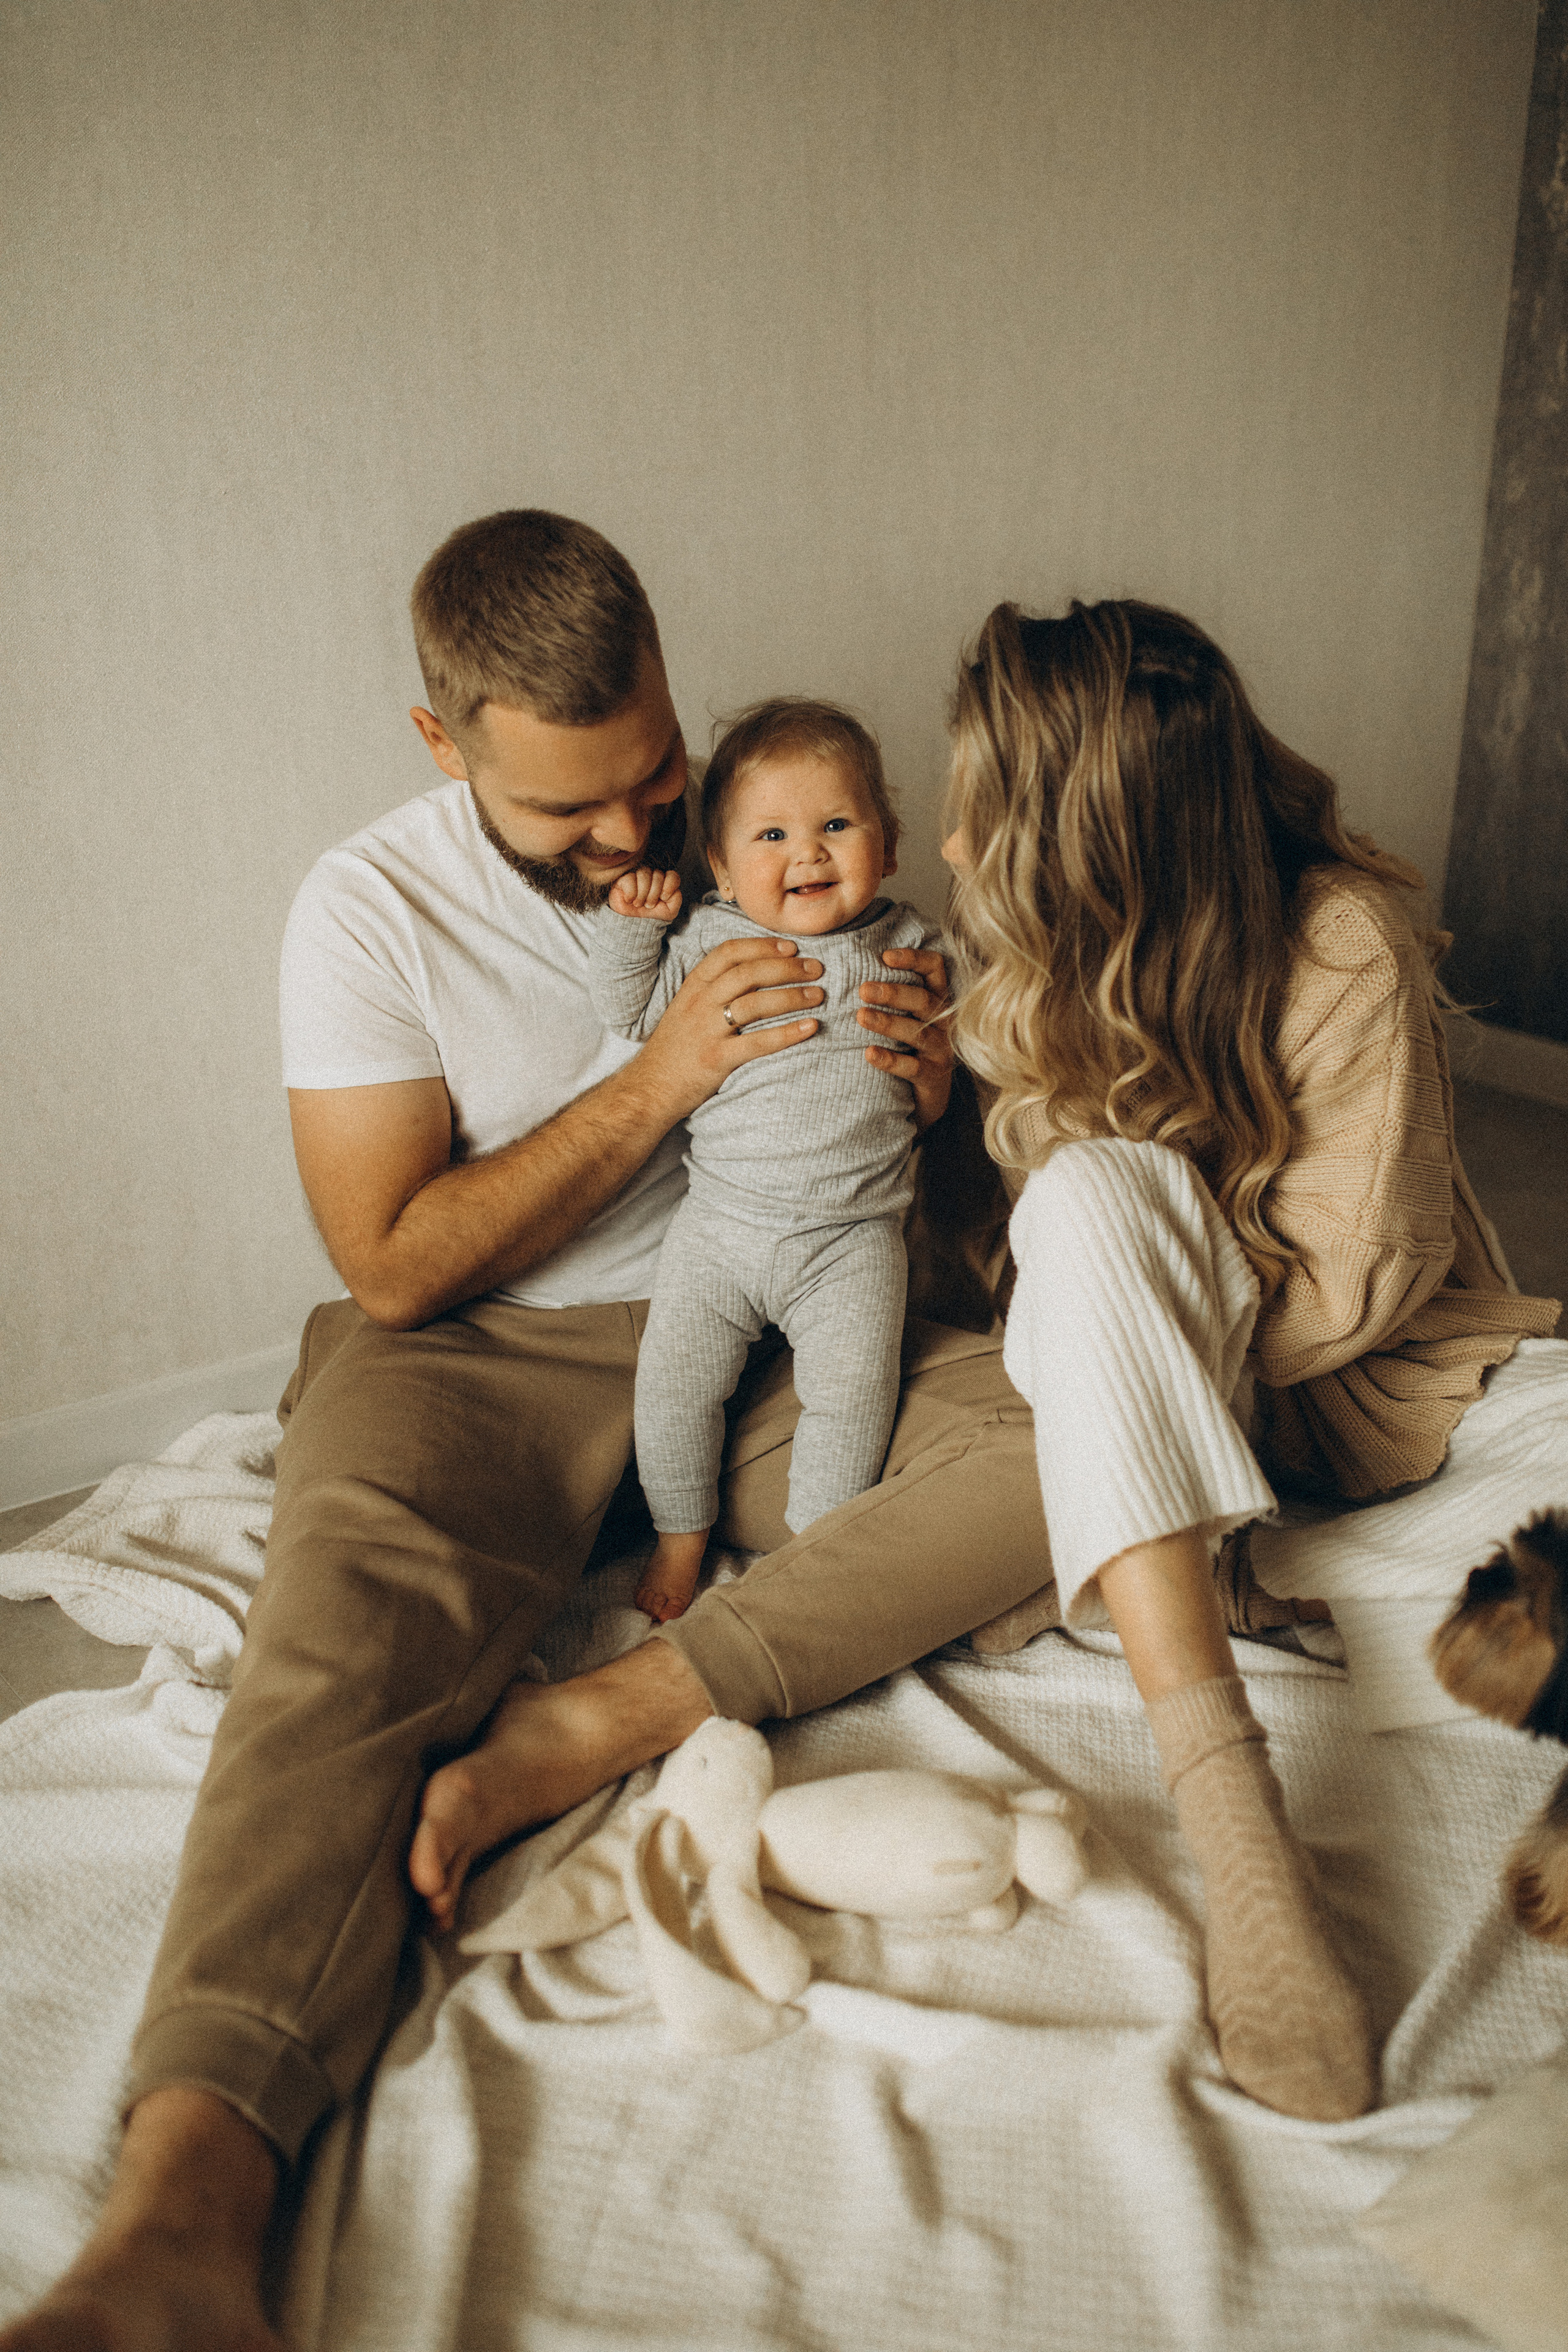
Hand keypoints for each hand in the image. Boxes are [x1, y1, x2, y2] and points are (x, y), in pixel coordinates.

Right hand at [608, 866, 682, 921]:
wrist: (633, 926)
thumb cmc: (651, 916)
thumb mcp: (670, 911)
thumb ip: (676, 897)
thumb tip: (667, 887)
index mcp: (664, 883)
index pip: (673, 875)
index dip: (670, 885)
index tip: (664, 898)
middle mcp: (652, 877)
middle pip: (658, 874)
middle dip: (654, 894)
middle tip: (649, 905)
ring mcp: (638, 877)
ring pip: (644, 874)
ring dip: (643, 894)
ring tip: (638, 904)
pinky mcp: (624, 879)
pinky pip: (630, 879)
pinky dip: (631, 893)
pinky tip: (629, 900)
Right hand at [630, 934, 825, 1119]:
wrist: (649, 1087)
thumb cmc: (675, 1047)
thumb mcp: (687, 1007)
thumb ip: (714, 988)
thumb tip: (757, 972)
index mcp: (694, 985)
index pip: (730, 953)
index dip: (763, 946)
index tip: (791, 947)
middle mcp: (700, 1002)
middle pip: (749, 973)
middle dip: (787, 967)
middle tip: (816, 968)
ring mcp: (707, 1030)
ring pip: (756, 1004)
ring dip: (793, 996)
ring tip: (819, 995)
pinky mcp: (717, 1059)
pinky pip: (758, 1043)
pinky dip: (788, 1034)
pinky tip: (810, 1027)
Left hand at [857, 945, 952, 1130]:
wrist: (923, 1096)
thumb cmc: (907, 1044)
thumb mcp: (905, 1013)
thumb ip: (888, 991)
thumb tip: (849, 965)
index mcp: (936, 998)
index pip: (934, 968)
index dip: (914, 959)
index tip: (885, 956)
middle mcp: (942, 1021)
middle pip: (923, 1000)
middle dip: (893, 993)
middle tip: (862, 990)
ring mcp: (940, 1050)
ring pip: (918, 1033)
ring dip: (888, 1023)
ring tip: (861, 1016)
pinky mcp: (932, 1077)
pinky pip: (912, 1068)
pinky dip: (890, 1060)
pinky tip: (869, 1053)